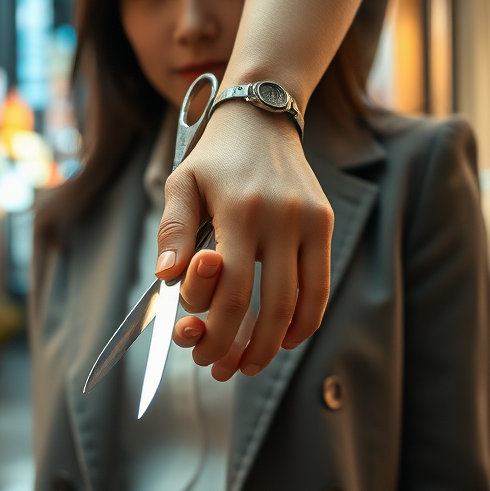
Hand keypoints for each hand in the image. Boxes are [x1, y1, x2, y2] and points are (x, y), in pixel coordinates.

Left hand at [157, 105, 332, 375]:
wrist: (261, 119)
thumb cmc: (212, 160)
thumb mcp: (181, 185)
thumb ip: (172, 231)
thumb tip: (165, 277)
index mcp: (239, 210)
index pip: (231, 291)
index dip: (216, 331)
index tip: (198, 351)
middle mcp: (279, 217)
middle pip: (268, 305)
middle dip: (244, 347)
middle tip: (224, 370)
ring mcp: (307, 221)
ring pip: (300, 301)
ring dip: (277, 343)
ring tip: (253, 364)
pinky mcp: (324, 223)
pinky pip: (320, 284)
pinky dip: (307, 319)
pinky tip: (288, 339)